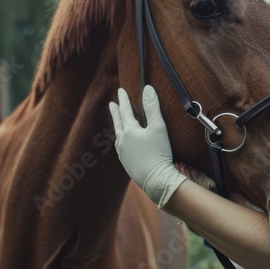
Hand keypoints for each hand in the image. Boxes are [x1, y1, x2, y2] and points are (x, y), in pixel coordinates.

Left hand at [108, 85, 186, 208]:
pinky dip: (122, 140)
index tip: (121, 90)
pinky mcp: (127, 163)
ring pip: (118, 136)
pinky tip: (125, 143)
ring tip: (119, 123)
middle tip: (112, 104)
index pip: (125, 110)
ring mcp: (123, 153)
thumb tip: (147, 88)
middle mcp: (122, 141)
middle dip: (116, 112)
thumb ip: (153, 107)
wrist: (155, 180)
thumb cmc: (158, 152)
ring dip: (118, 126)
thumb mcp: (158, 127)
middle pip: (118, 122)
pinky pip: (121, 147)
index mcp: (129, 130)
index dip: (124, 99)